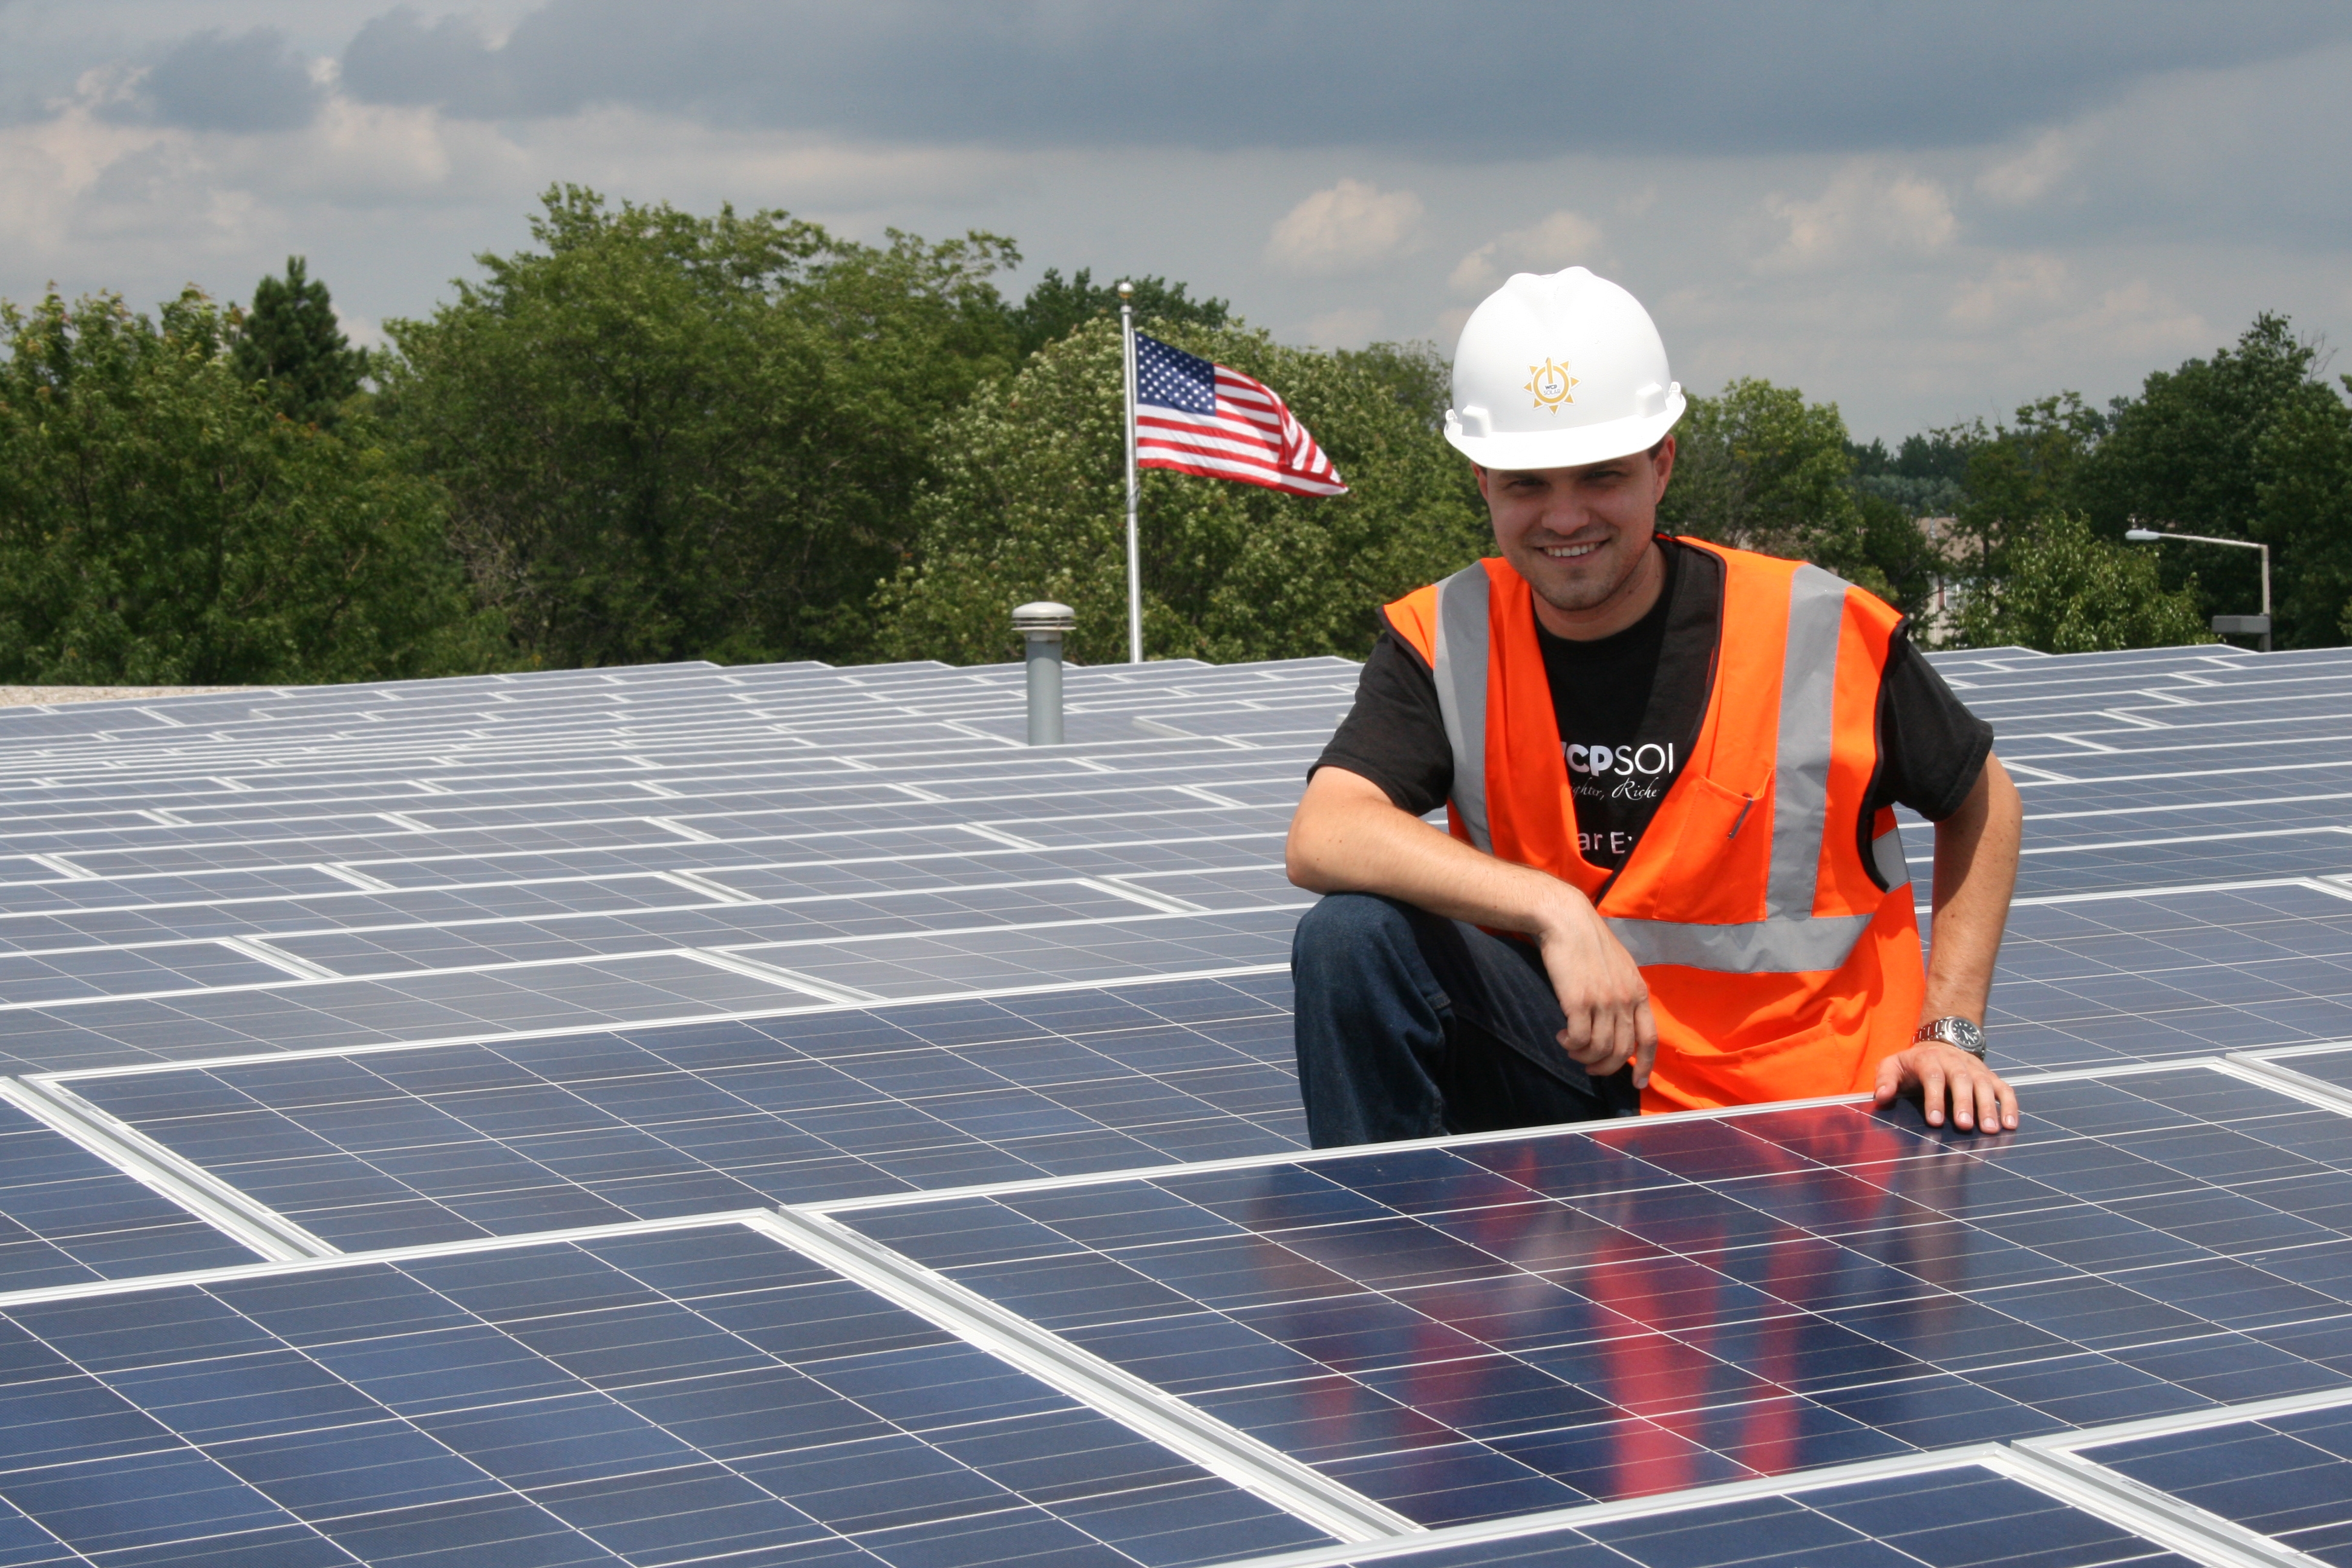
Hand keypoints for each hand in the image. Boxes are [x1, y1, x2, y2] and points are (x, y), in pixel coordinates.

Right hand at [1534, 891, 1656, 1088]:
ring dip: (1584, 1057)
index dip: (1646, 1065)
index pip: (1649, 1038)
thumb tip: (1620, 1020)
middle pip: (1622, 1051)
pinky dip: (1570, 1045)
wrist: (1567, 920)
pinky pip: (1579, 1039)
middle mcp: (1625, 1000)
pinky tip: (1562, 1036)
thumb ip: (1625, 992)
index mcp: (1639, 992)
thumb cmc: (1589, 941)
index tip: (1638, 1084)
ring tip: (1571, 1047)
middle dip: (1605, 1067)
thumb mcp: (1620, 966)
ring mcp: (1604, 1001)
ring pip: (1599, 1049)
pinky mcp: (1579, 1001)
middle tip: (1589, 1068)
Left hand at [1873, 1042, 2017, 1132]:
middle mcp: (1955, 1062)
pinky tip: (2010, 1125)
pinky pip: (2004, 1089)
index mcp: (1929, 1059)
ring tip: (1990, 1130)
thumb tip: (1881, 1097)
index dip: (1934, 1099)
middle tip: (1965, 1126)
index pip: (1933, 1077)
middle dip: (1964, 1103)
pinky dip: (2010, 1106)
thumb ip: (1885, 1080)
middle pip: (1962, 1080)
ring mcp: (1975, 1069)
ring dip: (1989, 1107)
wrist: (1940, 1043)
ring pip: (1985, 1085)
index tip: (1935, 1121)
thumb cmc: (1913, 1063)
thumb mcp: (1893, 1065)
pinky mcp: (1990, 1076)